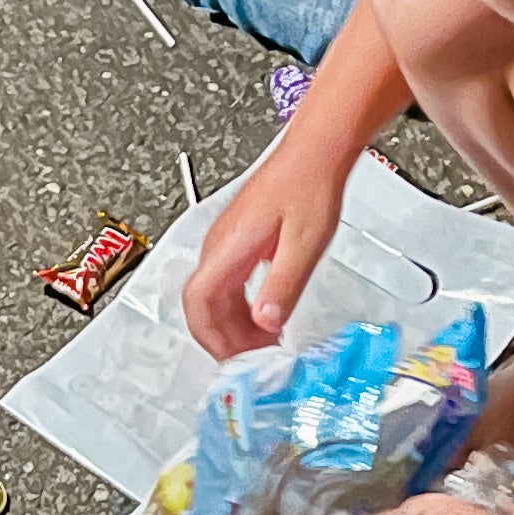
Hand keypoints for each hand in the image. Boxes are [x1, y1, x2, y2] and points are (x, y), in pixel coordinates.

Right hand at [182, 125, 350, 358]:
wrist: (314, 152)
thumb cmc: (309, 185)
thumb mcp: (304, 243)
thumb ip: (282, 285)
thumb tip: (265, 323)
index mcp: (229, 247)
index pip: (199, 303)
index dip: (213, 338)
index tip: (237, 361)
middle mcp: (219, 246)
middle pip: (203, 308)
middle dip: (226, 341)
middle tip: (257, 362)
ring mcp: (224, 245)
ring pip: (213, 300)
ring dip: (234, 329)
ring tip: (264, 346)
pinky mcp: (236, 244)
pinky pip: (227, 287)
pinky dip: (241, 312)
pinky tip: (265, 319)